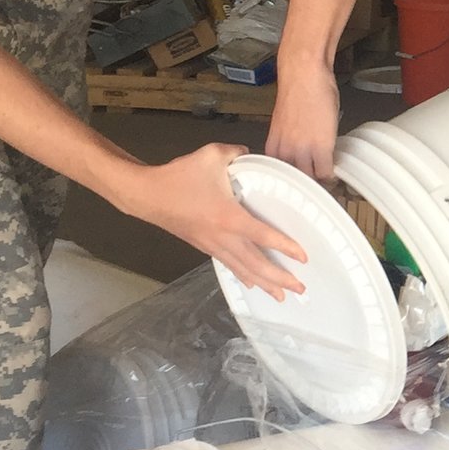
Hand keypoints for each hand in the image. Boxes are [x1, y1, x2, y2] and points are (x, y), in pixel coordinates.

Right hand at [120, 143, 308, 297]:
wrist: (146, 195)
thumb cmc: (178, 177)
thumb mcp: (211, 155)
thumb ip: (236, 153)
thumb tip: (249, 153)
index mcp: (228, 217)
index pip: (262, 235)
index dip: (284, 246)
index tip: (303, 257)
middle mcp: (223, 237)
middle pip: (256, 263)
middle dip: (279, 278)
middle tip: (299, 290)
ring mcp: (212, 245)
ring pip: (243, 269)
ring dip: (263, 284)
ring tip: (281, 296)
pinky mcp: (204, 247)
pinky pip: (229, 265)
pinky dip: (244, 275)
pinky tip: (253, 283)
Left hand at [264, 61, 340, 178]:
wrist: (304, 75)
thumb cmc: (297, 91)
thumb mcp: (285, 123)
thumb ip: (290, 141)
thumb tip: (302, 151)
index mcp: (273, 147)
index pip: (280, 176)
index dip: (293, 181)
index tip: (300, 184)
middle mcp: (284, 152)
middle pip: (296, 181)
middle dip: (306, 185)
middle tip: (316, 186)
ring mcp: (301, 151)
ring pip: (311, 179)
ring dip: (320, 182)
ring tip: (326, 181)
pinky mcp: (320, 148)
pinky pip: (325, 172)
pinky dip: (331, 175)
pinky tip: (333, 172)